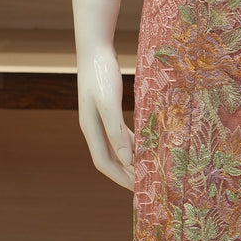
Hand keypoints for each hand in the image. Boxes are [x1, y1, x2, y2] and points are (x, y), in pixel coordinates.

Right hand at [77, 41, 134, 190]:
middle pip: (110, 159)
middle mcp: (94, 128)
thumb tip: (127, 159)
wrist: (95, 51)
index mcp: (91, 130)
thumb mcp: (109, 104)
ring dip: (130, 159)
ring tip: (148, 167)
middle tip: (146, 183)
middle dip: (126, 173)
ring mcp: (100, 119)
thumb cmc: (101, 75)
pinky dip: (132, 142)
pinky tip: (145, 144)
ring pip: (116, 147)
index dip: (120, 178)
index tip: (137, 189)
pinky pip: (121, 134)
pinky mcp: (108, 110)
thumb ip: (116, 131)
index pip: (104, 163)